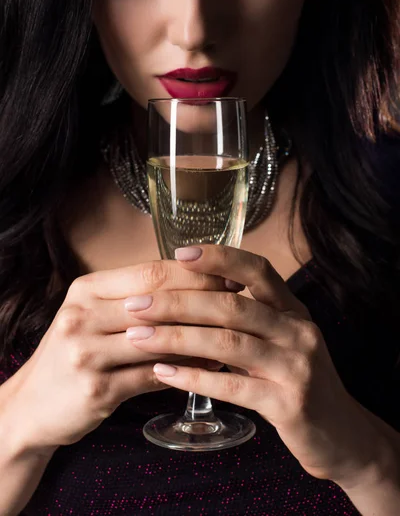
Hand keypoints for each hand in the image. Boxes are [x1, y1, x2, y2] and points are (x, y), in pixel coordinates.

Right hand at [1, 261, 227, 453]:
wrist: (32, 404)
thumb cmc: (74, 352)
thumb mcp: (93, 314)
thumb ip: (134, 297)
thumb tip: (193, 284)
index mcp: (86, 290)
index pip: (150, 272)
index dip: (194, 272)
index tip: (229, 274)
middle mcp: (82, 316)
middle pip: (157, 301)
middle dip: (204, 300)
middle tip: (240, 301)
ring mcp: (86, 353)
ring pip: (159, 339)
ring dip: (201, 337)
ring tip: (234, 335)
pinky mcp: (95, 390)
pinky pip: (153, 375)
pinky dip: (186, 370)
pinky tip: (210, 367)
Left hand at [125, 245, 382, 485]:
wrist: (340, 434)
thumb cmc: (297, 380)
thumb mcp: (281, 340)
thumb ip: (248, 319)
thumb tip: (190, 296)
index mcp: (293, 310)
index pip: (257, 270)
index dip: (220, 258)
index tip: (180, 253)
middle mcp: (298, 331)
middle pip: (232, 306)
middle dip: (178, 302)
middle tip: (136, 304)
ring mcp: (296, 367)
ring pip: (228, 343)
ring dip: (176, 338)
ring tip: (137, 336)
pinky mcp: (288, 404)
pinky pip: (232, 386)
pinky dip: (194, 378)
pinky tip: (163, 373)